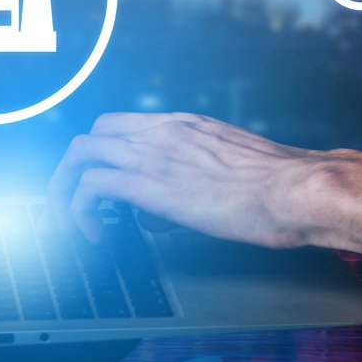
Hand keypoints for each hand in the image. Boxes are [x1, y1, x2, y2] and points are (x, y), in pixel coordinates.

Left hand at [44, 112, 361, 262]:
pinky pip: (89, 188)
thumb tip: (176, 207)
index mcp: (184, 125)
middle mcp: (163, 131)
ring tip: (71, 225)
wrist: (296, 190)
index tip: (104, 187)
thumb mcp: (232, 170)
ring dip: (64, 191)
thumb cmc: (280, 187)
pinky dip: (80, 212)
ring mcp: (154, 153)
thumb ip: (198, 178)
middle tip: (77, 208)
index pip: (121, 124)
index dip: (104, 154)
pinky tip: (96, 238)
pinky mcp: (150, 184)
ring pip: (78, 155)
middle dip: (74, 172)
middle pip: (92, 134)